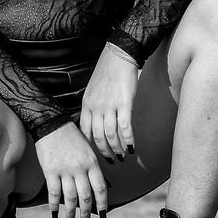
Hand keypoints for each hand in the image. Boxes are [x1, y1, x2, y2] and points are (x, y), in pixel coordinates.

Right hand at [34, 123, 106, 217]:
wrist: (51, 124)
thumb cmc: (71, 136)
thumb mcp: (88, 149)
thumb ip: (93, 167)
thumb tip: (100, 186)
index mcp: (92, 162)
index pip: (100, 188)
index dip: (102, 204)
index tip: (102, 215)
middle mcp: (80, 168)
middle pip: (86, 196)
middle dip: (86, 212)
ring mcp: (65, 170)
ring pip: (70, 197)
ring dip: (71, 212)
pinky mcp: (50, 171)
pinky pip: (54, 192)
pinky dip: (54, 205)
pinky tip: (54, 213)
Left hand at [79, 45, 138, 163]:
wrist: (119, 56)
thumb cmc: (107, 71)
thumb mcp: (92, 89)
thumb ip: (92, 105)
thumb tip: (94, 120)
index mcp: (86, 104)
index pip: (84, 131)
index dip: (90, 145)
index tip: (96, 154)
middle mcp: (96, 108)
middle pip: (98, 137)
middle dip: (105, 152)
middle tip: (112, 160)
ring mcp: (110, 106)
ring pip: (111, 135)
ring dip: (117, 149)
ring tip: (123, 156)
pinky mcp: (125, 104)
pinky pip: (125, 127)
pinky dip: (129, 140)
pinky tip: (133, 147)